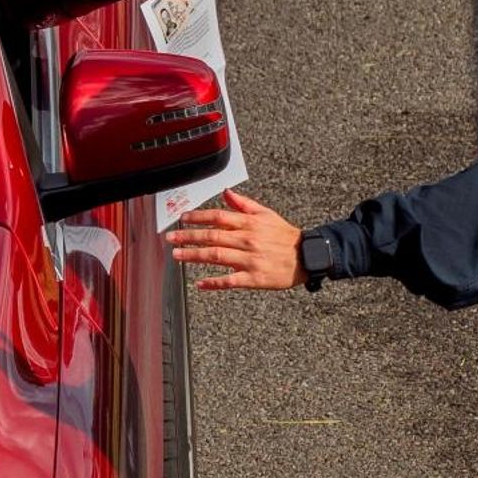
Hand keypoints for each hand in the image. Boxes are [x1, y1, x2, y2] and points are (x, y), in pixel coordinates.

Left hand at [166, 189, 306, 290]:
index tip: (182, 219)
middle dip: (188, 237)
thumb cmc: (286, 236)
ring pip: (217, 256)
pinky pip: (231, 281)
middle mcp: (248, 240)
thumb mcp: (267, 214)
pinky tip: (200, 284)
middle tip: (170, 238)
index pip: (218, 216)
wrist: (307, 256)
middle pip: (212, 236)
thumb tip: (226, 193)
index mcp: (250, 223)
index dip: (198, 217)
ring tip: (177, 256)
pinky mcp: (254, 278)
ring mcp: (250, 260)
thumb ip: (244, 204)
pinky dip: (214, 283)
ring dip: (195, 256)